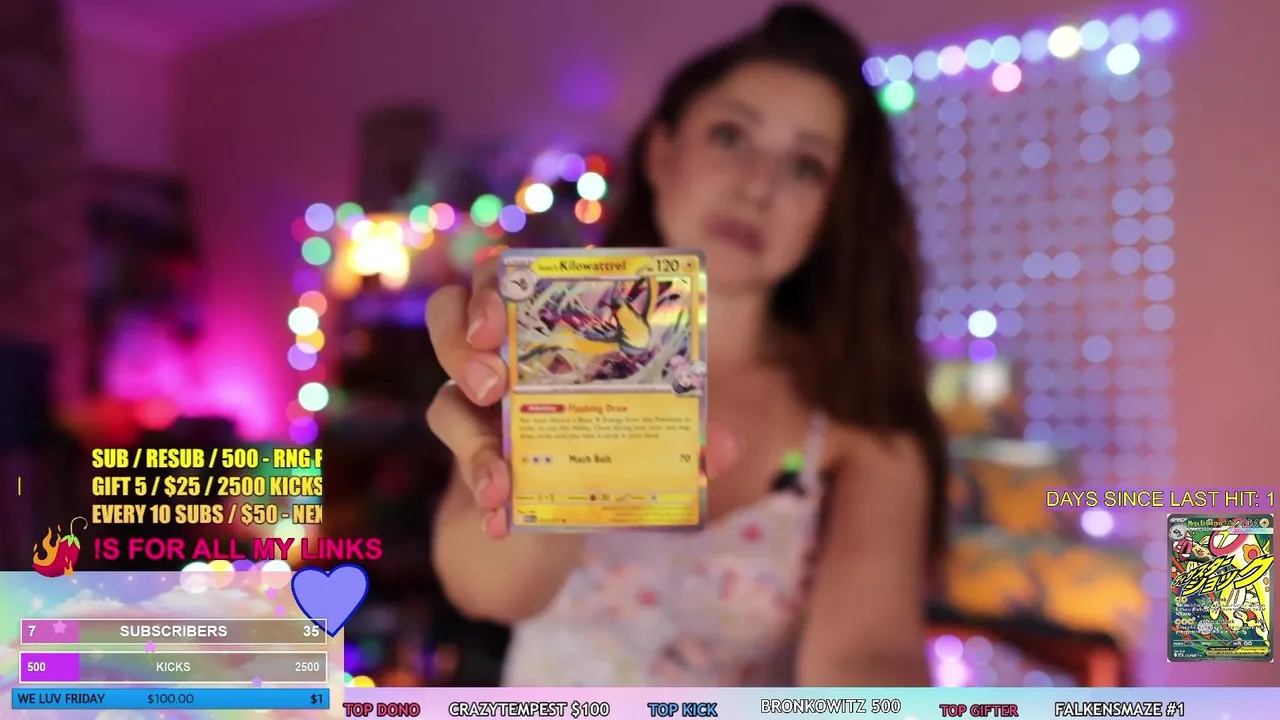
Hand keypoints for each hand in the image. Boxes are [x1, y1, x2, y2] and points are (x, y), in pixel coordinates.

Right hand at [426, 258, 740, 538]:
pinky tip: (501, 517)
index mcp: (547, 326)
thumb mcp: (646, 440)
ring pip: (440, 391)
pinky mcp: (464, 454)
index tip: (502, 318)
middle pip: (451, 310)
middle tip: (491, 381)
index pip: (509, 274)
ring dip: (464, 430)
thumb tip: (727, 447)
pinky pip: (455, 462)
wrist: (552, 518)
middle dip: (460, 337)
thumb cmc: (604, 450)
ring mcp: (472, 404)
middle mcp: (500, 353)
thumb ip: (683, 440)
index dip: (498, 281)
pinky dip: (480, 490)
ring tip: (497, 473)